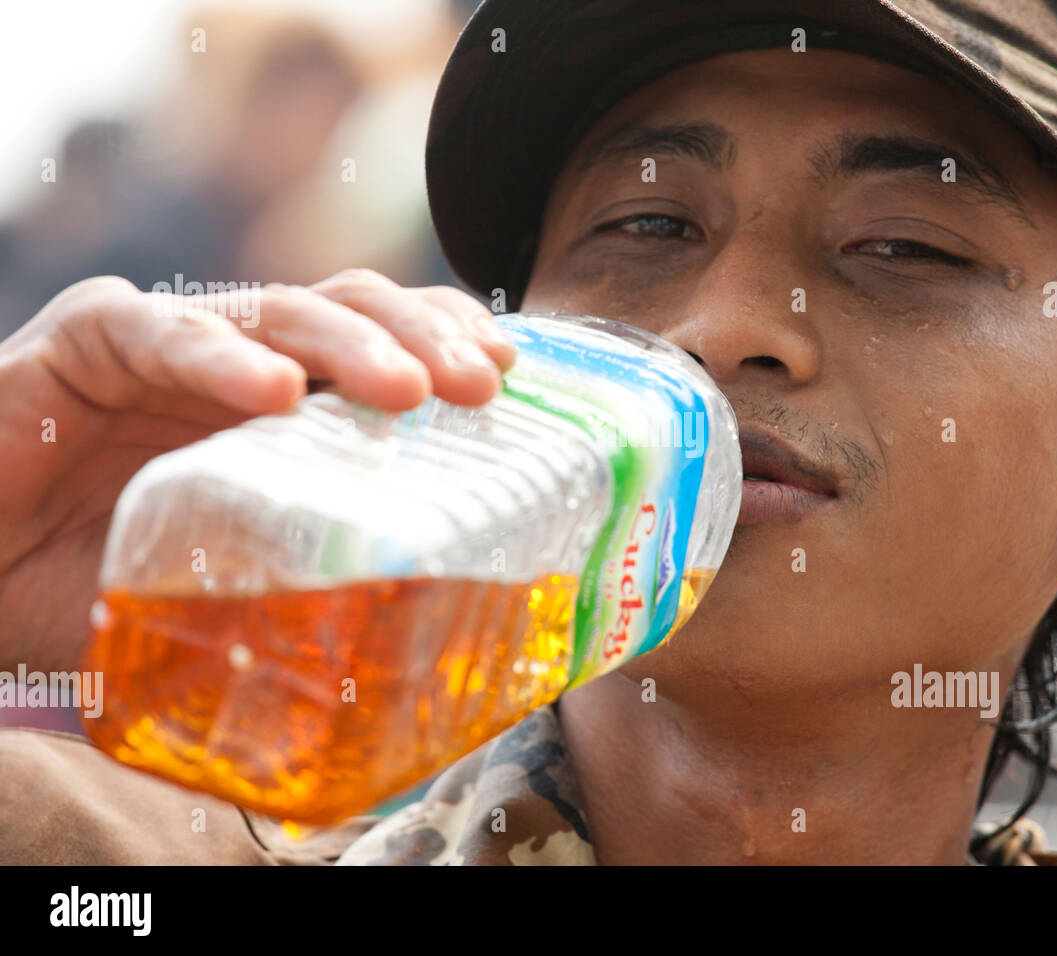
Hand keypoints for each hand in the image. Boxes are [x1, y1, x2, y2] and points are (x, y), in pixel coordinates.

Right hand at [0, 270, 515, 672]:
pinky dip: (220, 359)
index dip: (450, 346)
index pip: (388, 348)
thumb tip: (402, 678)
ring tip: (408, 391)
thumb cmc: (95, 586)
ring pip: (280, 308)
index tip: (509, 380)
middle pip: (355, 311)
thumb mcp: (222, 594)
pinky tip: (276, 392)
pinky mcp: (88, 341)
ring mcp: (169, 341)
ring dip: (353, 344)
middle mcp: (239, 360)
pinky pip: (160, 334)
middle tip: (480, 389)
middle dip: (427, 339)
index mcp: (285, 407)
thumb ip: (294, 605)